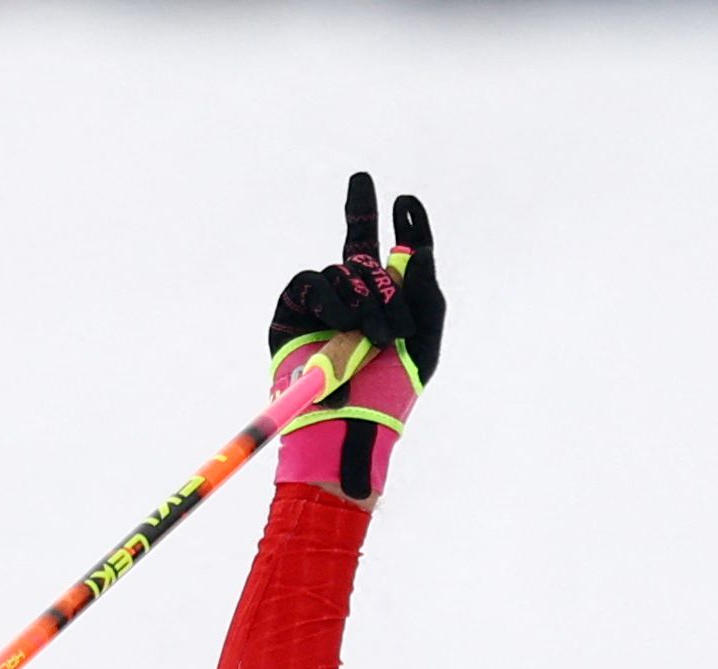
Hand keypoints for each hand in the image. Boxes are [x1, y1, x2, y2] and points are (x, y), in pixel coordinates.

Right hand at [269, 170, 444, 501]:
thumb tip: (416, 250)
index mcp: (390, 306)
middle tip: (366, 196)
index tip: (407, 200)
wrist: (347, 423)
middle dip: (366, 224)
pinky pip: (311, 282)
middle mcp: (355, 300)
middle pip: (361, 248)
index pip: (397, 257)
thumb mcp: (423, 345)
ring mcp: (322, 305)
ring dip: (364, 298)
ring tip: (372, 336)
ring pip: (343, 269)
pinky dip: (330, 297)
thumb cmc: (390, 393)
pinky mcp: (291, 312)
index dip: (404, 227)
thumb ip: (425, 295)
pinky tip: (344, 321)